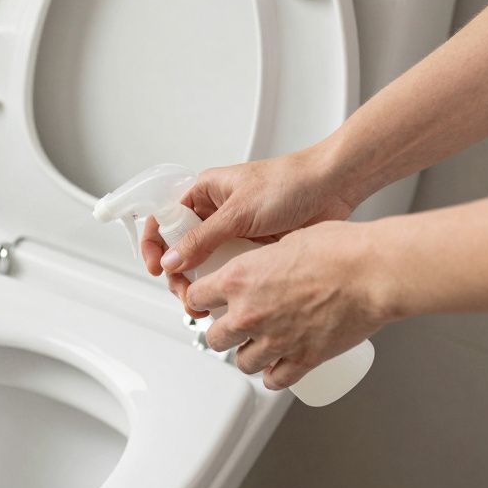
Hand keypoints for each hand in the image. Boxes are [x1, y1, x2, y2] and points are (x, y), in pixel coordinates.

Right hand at [139, 145, 360, 316]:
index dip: (154, 244)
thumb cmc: (290, 183)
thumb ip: (203, 239)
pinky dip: (222, 286)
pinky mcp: (250, 250)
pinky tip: (224, 299)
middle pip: (180, 249)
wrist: (332, 188)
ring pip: (203, 265)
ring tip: (203, 304)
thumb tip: (172, 261)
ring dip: (199, 285)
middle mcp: (214, 213)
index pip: (163, 219)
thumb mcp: (239, 212)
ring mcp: (232, 233)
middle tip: (186, 294)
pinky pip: (227, 271)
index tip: (157, 267)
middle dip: (179, 275)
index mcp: (203, 193)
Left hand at [183, 221, 392, 389]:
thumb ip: (267, 260)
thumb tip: (267, 266)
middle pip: (214, 337)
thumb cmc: (339, 250)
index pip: (197, 298)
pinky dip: (274, 377)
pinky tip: (277, 369)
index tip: (206, 302)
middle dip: (224, 332)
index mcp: (239, 280)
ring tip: (259, 348)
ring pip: (242, 362)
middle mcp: (249, 314)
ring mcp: (274, 341)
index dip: (201, 300)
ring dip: (248, 356)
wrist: (374, 273)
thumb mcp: (287, 242)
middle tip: (235, 327)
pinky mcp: (302, 360)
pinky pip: (276, 380)